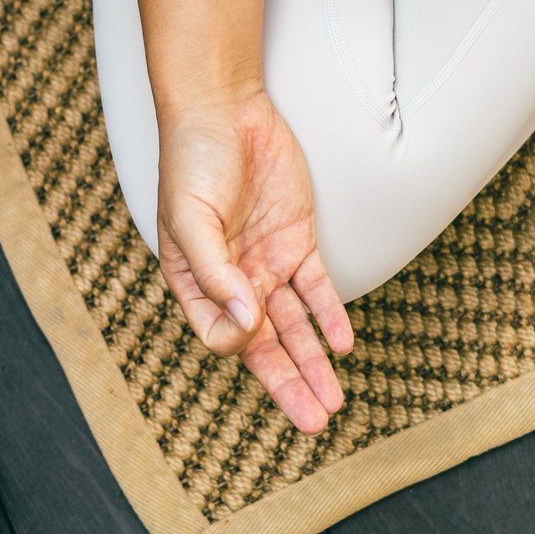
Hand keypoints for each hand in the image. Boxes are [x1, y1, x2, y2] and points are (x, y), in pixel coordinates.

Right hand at [155, 89, 353, 433]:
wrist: (223, 109)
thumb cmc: (192, 161)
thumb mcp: (191, 218)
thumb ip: (217, 272)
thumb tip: (246, 322)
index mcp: (195, 283)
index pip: (220, 334)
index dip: (240, 342)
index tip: (253, 330)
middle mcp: (233, 282)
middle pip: (264, 347)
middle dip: (290, 386)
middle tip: (314, 424)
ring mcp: (267, 264)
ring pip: (295, 328)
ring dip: (314, 365)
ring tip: (334, 403)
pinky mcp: (297, 243)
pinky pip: (317, 290)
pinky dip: (331, 318)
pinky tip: (344, 347)